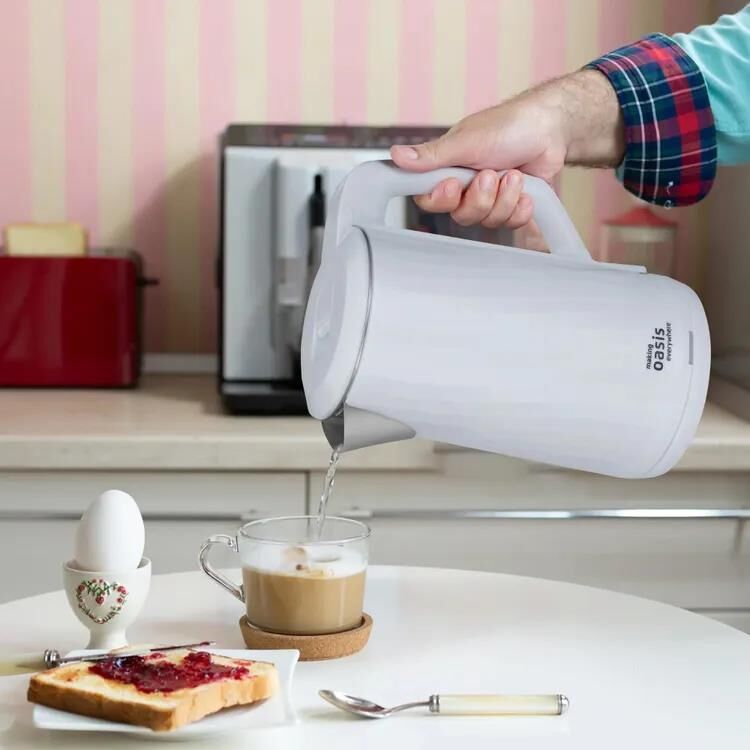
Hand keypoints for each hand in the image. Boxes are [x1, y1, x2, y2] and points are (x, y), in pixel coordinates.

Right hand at [390, 70, 623, 229]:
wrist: (551, 129)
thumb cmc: (508, 126)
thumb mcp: (465, 140)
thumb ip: (431, 156)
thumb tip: (395, 156)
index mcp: (448, 170)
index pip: (429, 199)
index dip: (442, 199)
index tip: (454, 184)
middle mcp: (466, 188)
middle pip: (460, 215)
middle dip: (481, 197)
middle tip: (492, 173)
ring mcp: (489, 199)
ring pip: (486, 221)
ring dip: (504, 198)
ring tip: (514, 174)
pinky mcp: (511, 207)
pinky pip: (510, 223)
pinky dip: (520, 207)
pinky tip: (525, 190)